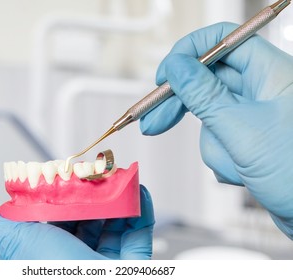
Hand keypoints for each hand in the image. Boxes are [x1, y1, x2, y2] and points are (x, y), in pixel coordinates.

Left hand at [0, 185, 153, 258]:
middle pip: (84, 220)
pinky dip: (140, 211)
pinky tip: (137, 192)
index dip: (58, 198)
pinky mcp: (132, 266)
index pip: (51, 221)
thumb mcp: (22, 247)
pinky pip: (139, 234)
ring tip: (117, 179)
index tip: (65, 178)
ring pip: (112, 224)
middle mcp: (74, 262)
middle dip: (91, 194)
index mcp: (47, 258)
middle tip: (96, 175)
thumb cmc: (64, 276)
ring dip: (116, 198)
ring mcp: (104, 265)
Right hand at [140, 22, 292, 238]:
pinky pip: (216, 138)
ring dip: (213, 144)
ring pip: (209, 116)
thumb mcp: (241, 130)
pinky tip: (242, 172)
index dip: (189, 52)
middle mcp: (263, 89)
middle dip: (180, 104)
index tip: (164, 75)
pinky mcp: (247, 138)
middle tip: (154, 122)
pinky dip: (221, 157)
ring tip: (237, 163)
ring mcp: (254, 115)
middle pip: (207, 80)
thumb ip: (203, 95)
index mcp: (271, 72)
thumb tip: (176, 66)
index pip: (222, 40)